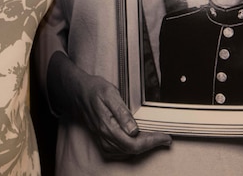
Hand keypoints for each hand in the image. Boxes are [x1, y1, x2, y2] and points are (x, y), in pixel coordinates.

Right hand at [48, 52, 171, 158]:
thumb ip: (122, 112)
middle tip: (163, 137)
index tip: (165, 137)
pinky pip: (118, 151)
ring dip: (142, 147)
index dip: (152, 142)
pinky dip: (131, 148)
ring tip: (154, 138)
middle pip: (131, 150)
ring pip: (125, 152)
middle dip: (150, 145)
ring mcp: (102, 139)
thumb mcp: (110, 94)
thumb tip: (134, 130)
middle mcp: (105, 136)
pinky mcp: (101, 138)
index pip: (134, 143)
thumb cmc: (94, 89)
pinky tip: (138, 141)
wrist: (77, 91)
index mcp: (108, 126)